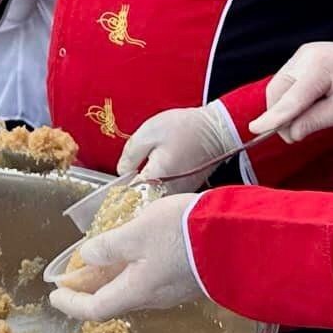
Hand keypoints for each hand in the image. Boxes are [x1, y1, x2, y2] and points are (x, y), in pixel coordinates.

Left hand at [51, 192, 201, 319]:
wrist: (236, 238)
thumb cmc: (183, 233)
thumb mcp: (137, 232)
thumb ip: (110, 245)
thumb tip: (87, 257)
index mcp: (137, 290)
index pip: (96, 309)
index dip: (72, 304)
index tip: (55, 295)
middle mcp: (153, 296)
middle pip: (112, 298)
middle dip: (88, 287)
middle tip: (70, 273)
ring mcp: (171, 289)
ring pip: (131, 286)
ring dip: (109, 275)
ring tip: (95, 255)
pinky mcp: (186, 277)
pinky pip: (148, 277)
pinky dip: (130, 267)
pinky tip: (128, 248)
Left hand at [118, 103, 236, 193]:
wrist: (218, 130)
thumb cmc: (185, 128)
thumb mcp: (148, 133)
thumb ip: (130, 154)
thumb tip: (122, 172)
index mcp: (157, 179)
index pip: (130, 197)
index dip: (119, 193)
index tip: (115, 188)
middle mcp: (170, 193)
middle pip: (143, 205)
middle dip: (131, 197)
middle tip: (125, 184)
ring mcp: (180, 195)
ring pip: (156, 203)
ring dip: (145, 195)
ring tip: (140, 181)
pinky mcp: (188, 192)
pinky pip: (167, 198)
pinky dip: (159, 191)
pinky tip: (157, 178)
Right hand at [251, 38, 332, 143]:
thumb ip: (316, 120)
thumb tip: (290, 133)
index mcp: (319, 66)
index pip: (291, 98)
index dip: (273, 117)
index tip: (255, 130)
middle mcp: (304, 56)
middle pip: (277, 91)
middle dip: (279, 116)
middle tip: (294, 136)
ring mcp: (301, 55)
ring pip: (277, 87)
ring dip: (282, 108)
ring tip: (302, 122)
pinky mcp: (301, 58)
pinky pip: (285, 82)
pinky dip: (287, 99)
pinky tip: (304, 108)